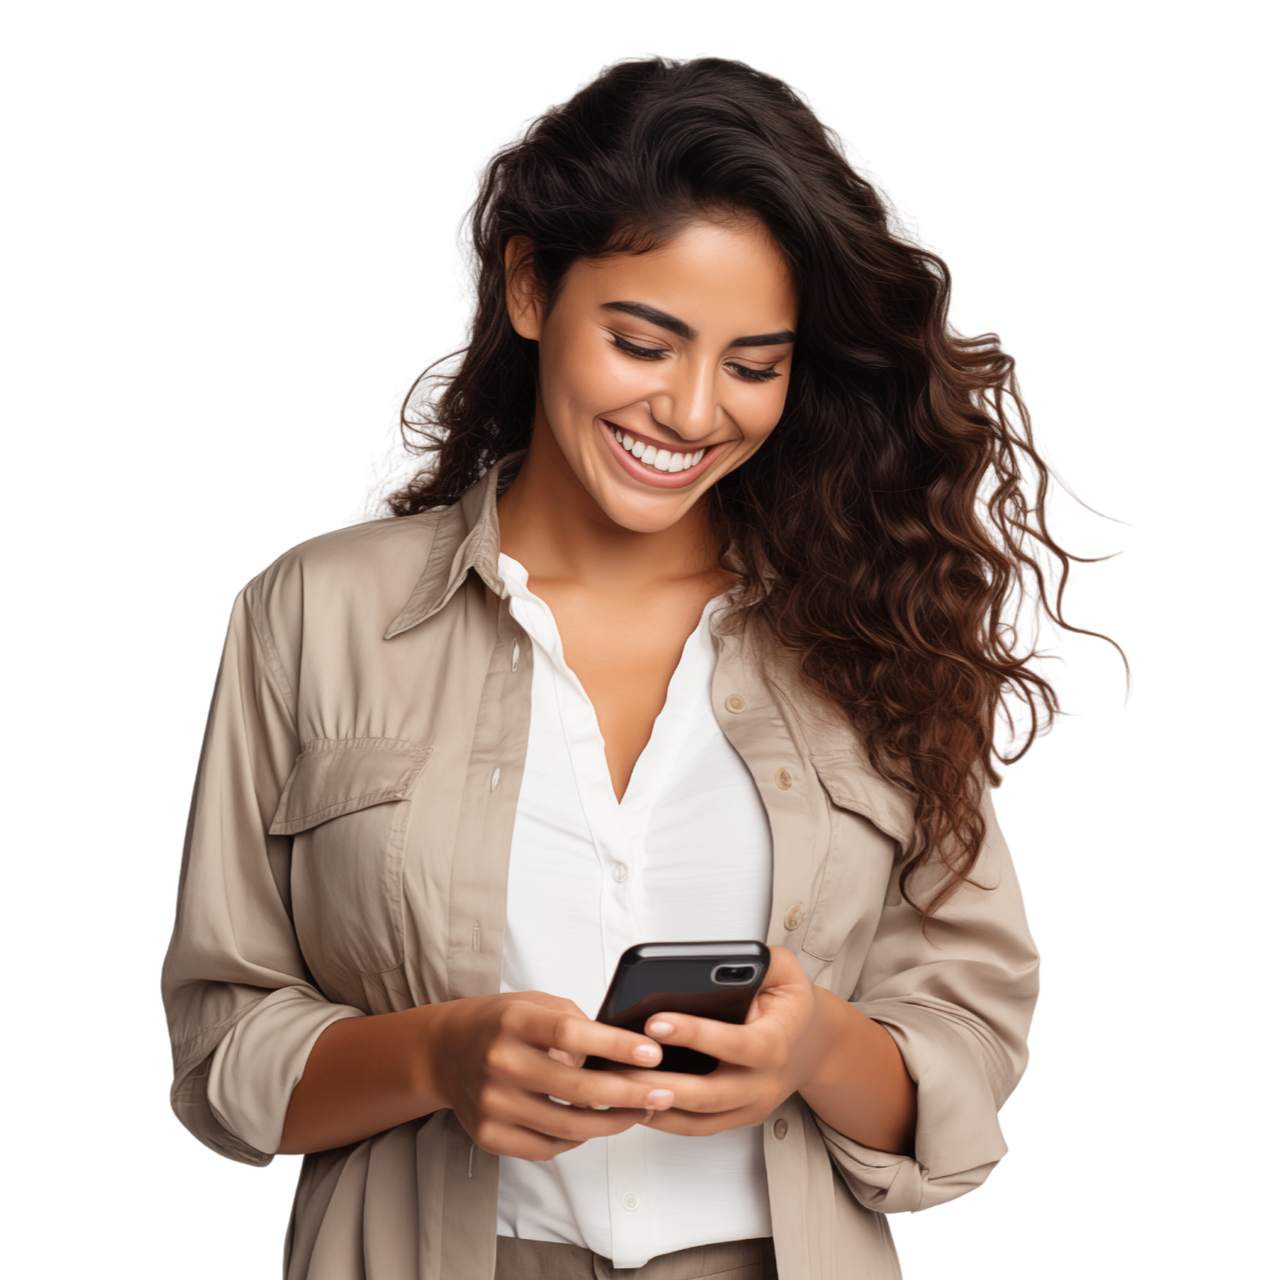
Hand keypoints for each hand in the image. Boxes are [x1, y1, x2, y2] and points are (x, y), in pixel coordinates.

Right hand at [428, 991, 678, 1160]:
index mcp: (515, 1022)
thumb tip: (620, 1054)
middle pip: (577, 1089)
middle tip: (663, 1092)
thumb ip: (575, 1024)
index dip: (615, 1047)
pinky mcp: (489, 1135)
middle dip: (629, 1094)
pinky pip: (547, 1147)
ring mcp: (493, 1104)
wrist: (444, 1052)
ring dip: (613, 1122)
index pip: (571, 1035)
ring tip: (640, 1111)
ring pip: (568, 1127)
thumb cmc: (500, 1023)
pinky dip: (578, 1139)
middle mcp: (500, 1063)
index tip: (652, 1053)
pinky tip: (596, 1125)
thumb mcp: (536, 1004)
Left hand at [618, 946, 829, 1136]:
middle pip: (710, 1094)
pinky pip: (698, 1128)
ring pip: (699, 1118)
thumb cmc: (792, 1006)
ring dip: (657, 1106)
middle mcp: (764, 1082)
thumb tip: (721, 958)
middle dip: (663, 1082)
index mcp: (775, 1044)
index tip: (656, 1022)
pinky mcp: (737, 1118)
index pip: (733, 1043)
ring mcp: (750, 1106)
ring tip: (619, 1088)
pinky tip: (636, 1103)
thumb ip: (760, 960)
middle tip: (623, 1068)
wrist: (814, 1046)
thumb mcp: (785, 972)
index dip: (694, 1034)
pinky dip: (665, 1120)